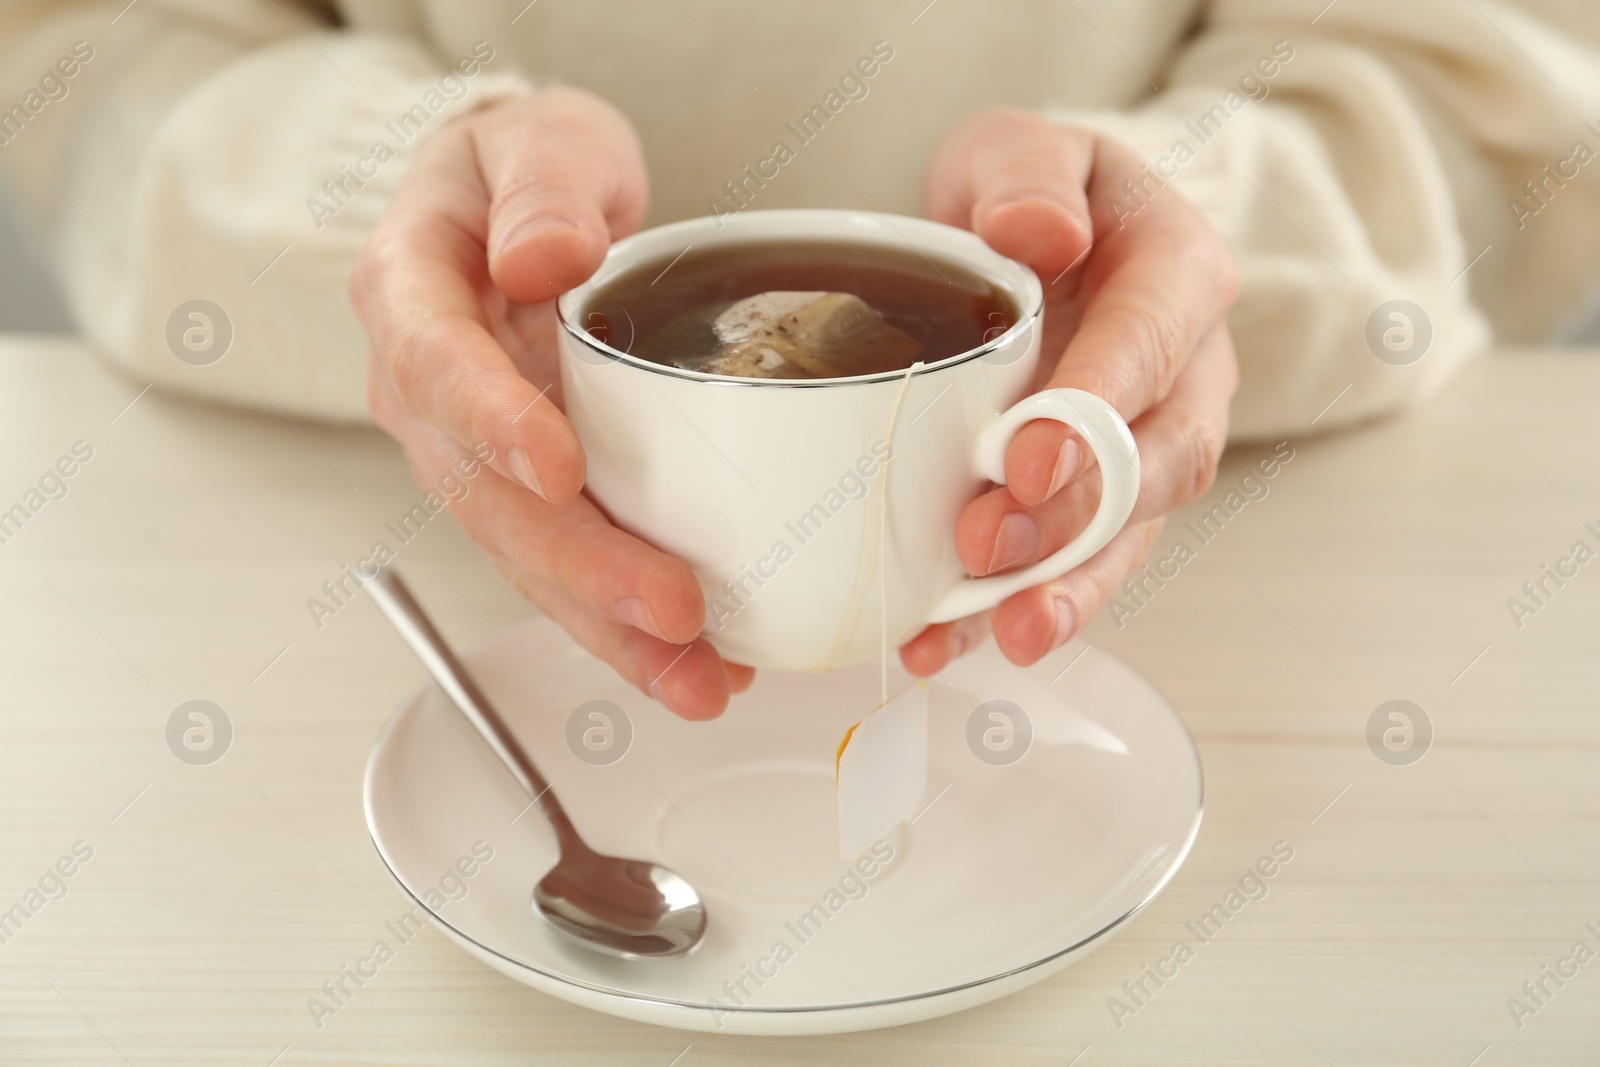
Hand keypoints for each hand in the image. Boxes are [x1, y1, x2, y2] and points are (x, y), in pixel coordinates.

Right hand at [350, 87, 750, 719]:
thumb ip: (543, 186)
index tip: (560, 468)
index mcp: (411, 295)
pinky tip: (695, 662)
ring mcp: (475, 454)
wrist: (519, 208)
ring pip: (526, 556)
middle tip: (671, 612)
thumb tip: (540, 254)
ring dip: (608, 627)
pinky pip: (566, 565)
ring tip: (694, 680)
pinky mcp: (528, 492)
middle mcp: (428, 392)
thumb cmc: (524, 170)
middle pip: (486, 497)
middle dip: (578, 565)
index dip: (494, 422)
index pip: (439, 365)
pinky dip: (625, 621)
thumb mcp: (540, 139)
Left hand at [906, 109, 1239, 673]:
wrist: (1038, 243)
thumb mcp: (1022, 150)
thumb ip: (1030, 176)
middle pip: (1154, 461)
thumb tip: (1037, 232)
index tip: (1026, 460)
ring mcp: (1148, 446)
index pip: (1150, 346)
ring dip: (1062, 589)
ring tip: (1000, 635)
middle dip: (1074, 517)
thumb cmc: (1031, 196)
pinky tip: (944, 643)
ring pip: (1127, 534)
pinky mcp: (1099, 501)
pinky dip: (1007, 609)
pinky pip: (1071, 565)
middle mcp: (1185, 374)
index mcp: (1178, 275)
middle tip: (987, 546)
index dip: (1095, 411)